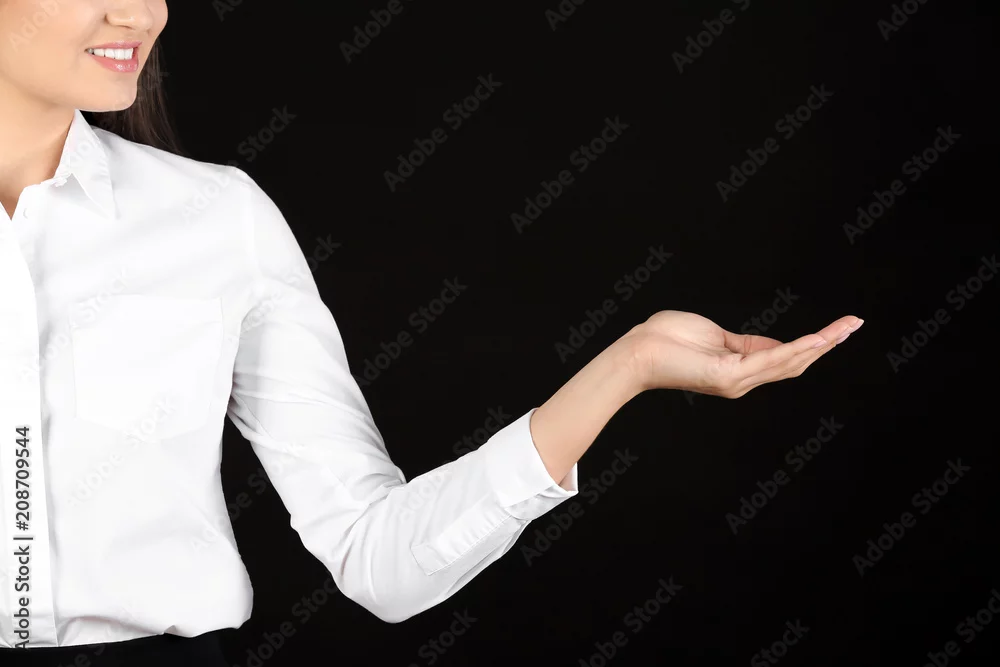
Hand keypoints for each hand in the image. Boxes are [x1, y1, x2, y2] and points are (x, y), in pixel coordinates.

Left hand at [624, 310, 862, 396]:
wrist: (636, 352)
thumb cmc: (666, 341)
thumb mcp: (715, 337)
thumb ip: (745, 343)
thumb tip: (774, 344)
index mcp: (739, 371)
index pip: (784, 359)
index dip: (813, 345)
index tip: (837, 329)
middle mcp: (742, 381)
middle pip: (795, 363)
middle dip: (827, 344)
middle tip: (854, 325)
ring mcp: (737, 381)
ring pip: (789, 362)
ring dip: (821, 344)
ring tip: (846, 329)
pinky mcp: (729, 375)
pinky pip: (771, 361)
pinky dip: (797, 349)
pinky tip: (818, 339)